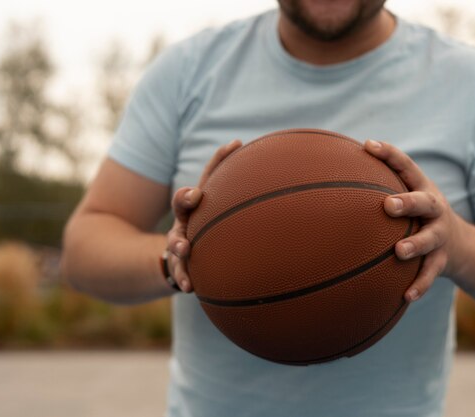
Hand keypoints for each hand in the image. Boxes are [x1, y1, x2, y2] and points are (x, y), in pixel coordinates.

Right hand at [166, 140, 241, 291]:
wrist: (185, 261)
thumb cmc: (217, 235)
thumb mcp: (228, 218)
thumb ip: (253, 207)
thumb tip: (300, 194)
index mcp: (204, 203)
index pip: (210, 175)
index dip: (221, 159)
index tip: (236, 144)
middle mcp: (188, 218)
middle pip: (182, 203)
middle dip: (186, 198)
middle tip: (195, 196)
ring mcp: (180, 239)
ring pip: (175, 239)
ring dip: (179, 243)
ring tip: (185, 248)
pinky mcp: (177, 262)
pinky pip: (177, 270)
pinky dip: (182, 277)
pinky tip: (189, 286)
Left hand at [364, 140, 464, 301]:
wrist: (461, 245)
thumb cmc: (417, 216)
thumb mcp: (407, 195)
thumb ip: (378, 185)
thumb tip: (330, 174)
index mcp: (422, 188)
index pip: (407, 166)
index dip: (389, 155)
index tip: (368, 145)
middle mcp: (434, 209)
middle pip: (424, 202)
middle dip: (408, 202)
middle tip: (388, 205)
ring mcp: (440, 235)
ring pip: (430, 240)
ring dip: (416, 244)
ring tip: (399, 251)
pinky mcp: (441, 260)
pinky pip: (430, 274)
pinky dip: (420, 285)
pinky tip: (405, 296)